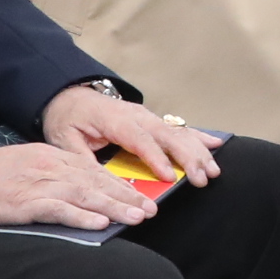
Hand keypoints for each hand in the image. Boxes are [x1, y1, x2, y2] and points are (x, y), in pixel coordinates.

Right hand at [0, 139, 159, 231]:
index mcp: (49, 156)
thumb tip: (73, 194)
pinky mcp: (24, 202)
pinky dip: (81, 216)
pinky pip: (59, 209)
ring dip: (114, 207)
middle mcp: (49, 166)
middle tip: (150, 209)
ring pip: (85, 195)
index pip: (92, 170)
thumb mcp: (22, 167)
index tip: (138, 195)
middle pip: (96, 181)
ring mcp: (38, 183)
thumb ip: (48, 176)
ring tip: (137, 217)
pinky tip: (100, 224)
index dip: (117, 183)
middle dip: (126, 196)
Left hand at [40, 85, 218, 186]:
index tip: (169, 177)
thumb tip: (101, 183)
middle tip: (202, 178)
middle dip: (188, 157)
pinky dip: (198, 136)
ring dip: (198, 151)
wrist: (68, 95)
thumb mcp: (64, 140)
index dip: (156, 158)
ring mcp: (146, 116)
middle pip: (167, 135)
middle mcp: (136, 115)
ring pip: (178, 132)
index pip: (139, 140)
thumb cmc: (67, 119)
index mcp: (114, 120)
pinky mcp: (151, 120)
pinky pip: (178, 128)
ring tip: (213, 170)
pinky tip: (215, 144)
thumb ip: (83, 160)